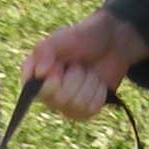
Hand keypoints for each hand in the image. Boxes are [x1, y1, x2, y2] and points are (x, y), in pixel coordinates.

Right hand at [23, 11, 148, 119]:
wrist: (112, 42)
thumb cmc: (84, 38)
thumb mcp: (63, 37)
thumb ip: (44, 50)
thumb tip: (38, 74)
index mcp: (37, 74)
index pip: (36, 90)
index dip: (52, 80)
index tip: (60, 66)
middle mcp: (48, 92)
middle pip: (61, 99)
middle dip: (76, 77)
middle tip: (78, 64)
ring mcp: (66, 104)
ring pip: (78, 104)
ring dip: (89, 82)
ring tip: (89, 71)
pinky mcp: (83, 110)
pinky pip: (92, 108)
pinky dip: (99, 91)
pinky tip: (97, 81)